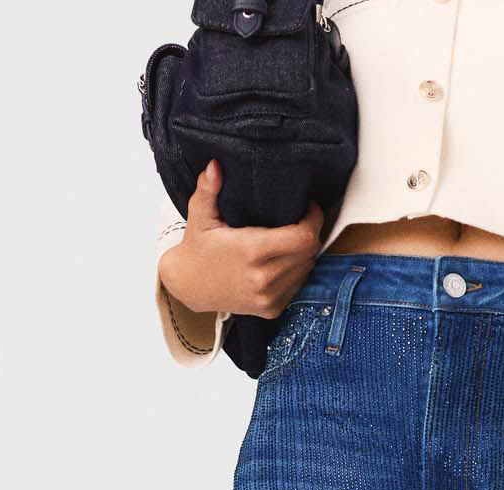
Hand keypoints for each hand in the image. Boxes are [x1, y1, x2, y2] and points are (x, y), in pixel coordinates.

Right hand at [158, 159, 324, 319]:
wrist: (190, 287)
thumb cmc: (198, 248)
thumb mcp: (199, 215)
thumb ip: (208, 189)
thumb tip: (215, 165)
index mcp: (252, 251)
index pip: (304, 237)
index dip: (313, 219)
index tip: (308, 207)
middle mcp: (264, 278)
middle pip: (310, 252)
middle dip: (310, 233)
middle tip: (301, 219)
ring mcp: (269, 297)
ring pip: (307, 269)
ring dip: (305, 253)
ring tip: (292, 238)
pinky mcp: (272, 310)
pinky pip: (298, 286)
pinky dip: (297, 271)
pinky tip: (284, 259)